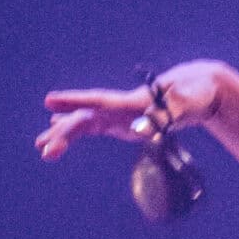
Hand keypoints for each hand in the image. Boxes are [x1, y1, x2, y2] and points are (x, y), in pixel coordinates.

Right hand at [37, 60, 224, 161]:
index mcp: (131, 102)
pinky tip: (56, 136)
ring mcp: (118, 114)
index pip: (98, 101)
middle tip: (43, 149)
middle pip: (85, 118)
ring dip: (62, 134)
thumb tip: (138, 130)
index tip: (50, 102)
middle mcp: (119, 106)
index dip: (74, 102)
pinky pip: (92, 127)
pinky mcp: (121, 122)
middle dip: (64, 133)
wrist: (197, 89)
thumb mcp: (185, 105)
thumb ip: (165, 115)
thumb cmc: (193, 96)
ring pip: (84, 123)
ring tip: (41, 147)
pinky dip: (74, 131)